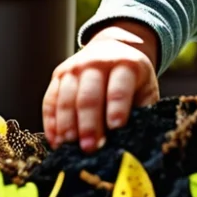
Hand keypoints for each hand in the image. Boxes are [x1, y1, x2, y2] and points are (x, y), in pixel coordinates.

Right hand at [42, 22, 160, 151]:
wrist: (114, 49)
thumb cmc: (132, 79)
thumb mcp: (146, 89)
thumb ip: (142, 111)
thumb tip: (134, 141)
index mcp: (125, 65)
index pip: (118, 90)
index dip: (116, 110)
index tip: (115, 130)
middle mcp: (97, 63)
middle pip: (89, 97)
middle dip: (88, 124)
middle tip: (90, 148)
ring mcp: (74, 68)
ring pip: (66, 99)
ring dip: (67, 126)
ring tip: (69, 147)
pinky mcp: (58, 76)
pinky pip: (50, 100)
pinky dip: (51, 122)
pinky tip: (55, 141)